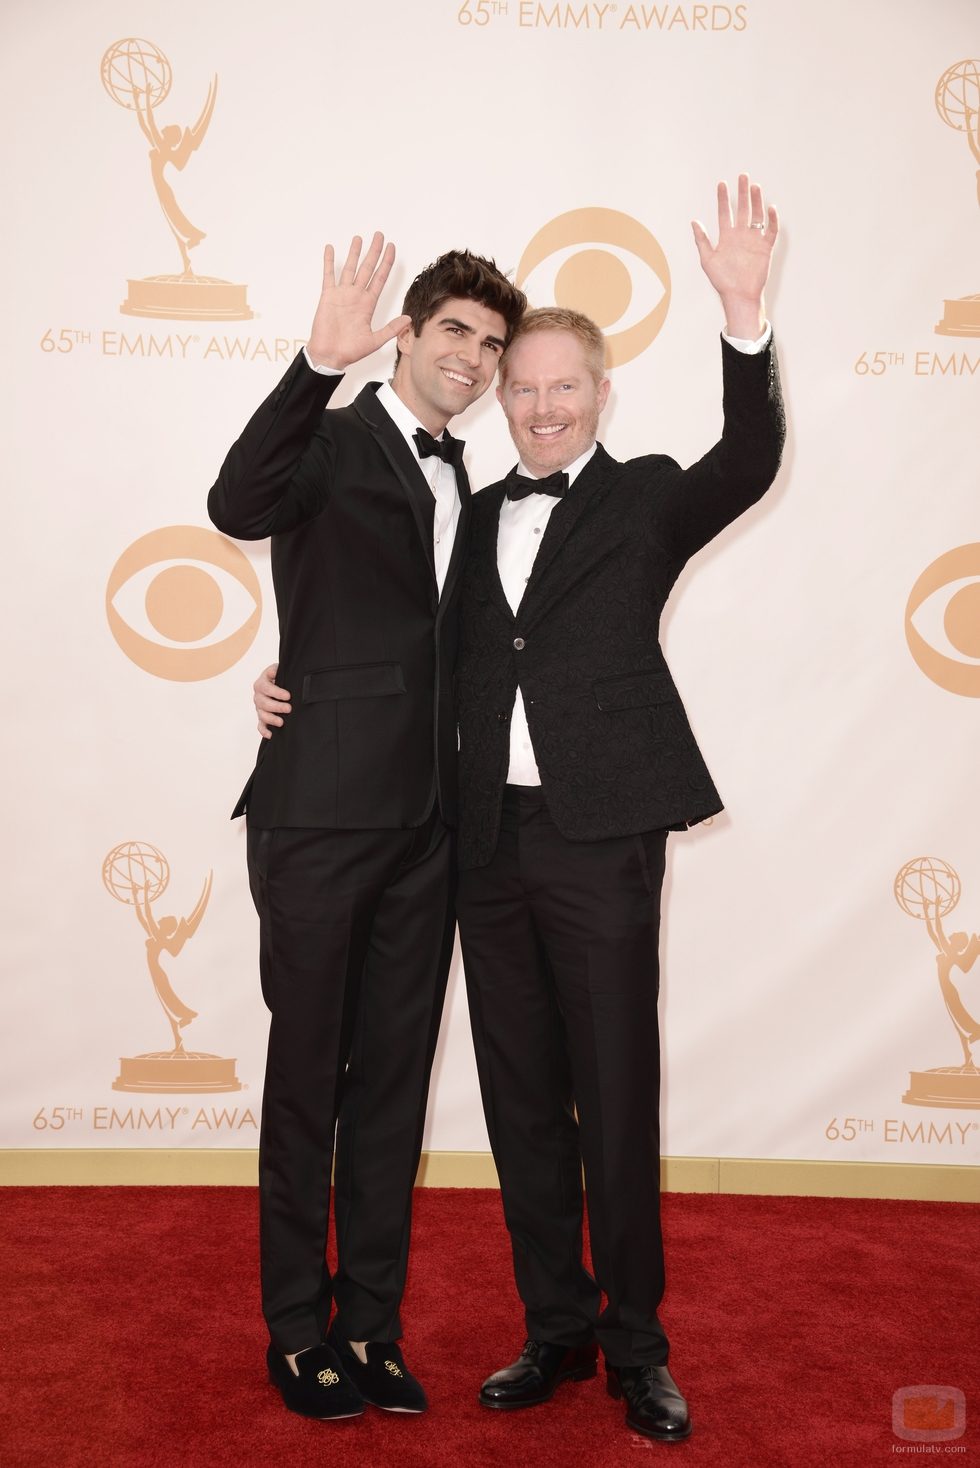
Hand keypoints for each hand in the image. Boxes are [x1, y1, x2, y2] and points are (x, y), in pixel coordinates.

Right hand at [254, 663, 291, 738]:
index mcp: (262, 682)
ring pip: (261, 714)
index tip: (288, 696)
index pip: (266, 687)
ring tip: (281, 722)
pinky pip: (260, 725)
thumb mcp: (280, 670)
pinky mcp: (262, 717)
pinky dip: (264, 730)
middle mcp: (258, 695)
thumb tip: (279, 672)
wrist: (279, 683)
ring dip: (271, 719)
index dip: (276, 692)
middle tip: (289, 708)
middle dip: (276, 706)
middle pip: (263, 702)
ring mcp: (259, 707)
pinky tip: (271, 735)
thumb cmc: (281, 677)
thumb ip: (278, 670)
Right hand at [307, 233, 410, 370]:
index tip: (392, 248)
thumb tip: (409, 320)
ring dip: (354, 253)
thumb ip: (391, 329)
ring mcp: (342, 294)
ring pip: (350, 268)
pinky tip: (331, 249)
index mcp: (368, 304)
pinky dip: (329, 262)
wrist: (330, 355)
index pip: (380, 278)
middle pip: (367, 268)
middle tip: (379, 235)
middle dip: (373, 252)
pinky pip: (329, 275)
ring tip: (358, 238)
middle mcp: (356, 296)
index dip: (386, 263)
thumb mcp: (375, 340)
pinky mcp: (328, 296)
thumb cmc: (350, 351)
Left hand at [692, 175, 777, 338]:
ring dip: (756, 201)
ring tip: (755, 186)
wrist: (738, 296)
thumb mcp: (707, 259)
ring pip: (756, 216)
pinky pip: (770, 231)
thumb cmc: (722, 281)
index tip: (722, 183)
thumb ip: (702, 240)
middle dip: (742, 193)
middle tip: (742, 176)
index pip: (724, 213)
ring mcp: (753, 240)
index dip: (723, 199)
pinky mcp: (765, 248)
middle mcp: (740, 236)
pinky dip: (772, 220)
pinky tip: (770, 208)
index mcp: (726, 237)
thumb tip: (694, 221)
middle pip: (742, 209)